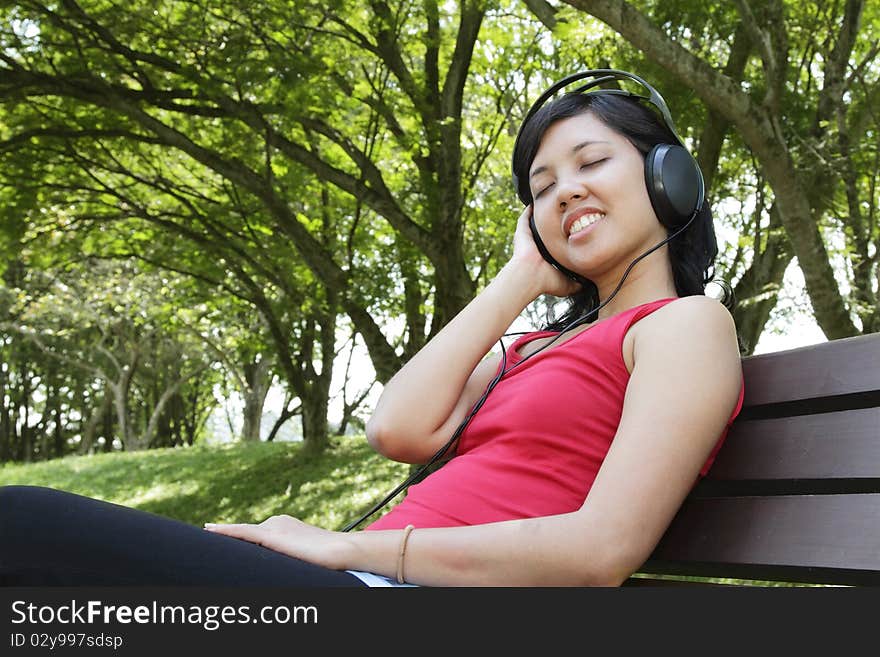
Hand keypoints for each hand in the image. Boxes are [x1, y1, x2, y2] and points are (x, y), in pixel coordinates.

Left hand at [204, 515, 351, 569]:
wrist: (339, 550)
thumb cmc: (326, 558)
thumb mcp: (302, 554)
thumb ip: (286, 554)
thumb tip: (275, 567)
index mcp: (282, 525)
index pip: (254, 533)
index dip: (236, 537)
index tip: (217, 536)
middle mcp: (275, 521)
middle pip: (246, 536)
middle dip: (229, 541)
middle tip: (209, 539)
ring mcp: (272, 526)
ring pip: (242, 535)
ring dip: (225, 539)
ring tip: (207, 537)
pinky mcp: (270, 535)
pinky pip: (241, 533)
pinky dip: (224, 532)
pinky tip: (210, 531)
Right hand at [509, 205, 580, 297]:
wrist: (530, 277)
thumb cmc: (547, 282)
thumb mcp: (567, 284)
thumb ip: (577, 283)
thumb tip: (587, 284)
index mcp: (546, 257)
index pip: (555, 245)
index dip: (563, 238)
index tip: (575, 229)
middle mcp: (537, 247)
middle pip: (546, 232)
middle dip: (554, 223)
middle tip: (565, 212)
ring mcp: (528, 239)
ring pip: (535, 223)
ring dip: (541, 214)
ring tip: (552, 202)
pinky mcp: (522, 232)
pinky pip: (525, 217)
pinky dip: (530, 209)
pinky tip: (538, 199)